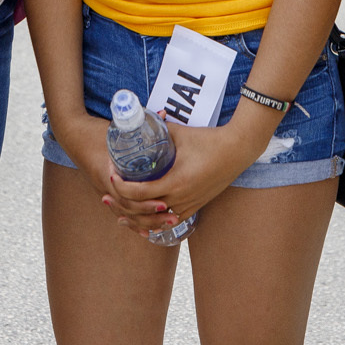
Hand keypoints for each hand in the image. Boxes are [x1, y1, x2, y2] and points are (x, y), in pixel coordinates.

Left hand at [107, 116, 265, 233]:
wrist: (238, 150)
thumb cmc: (209, 139)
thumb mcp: (180, 133)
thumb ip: (158, 129)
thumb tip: (139, 121)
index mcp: (176, 181)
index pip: (140, 192)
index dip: (121, 187)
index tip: (111, 175)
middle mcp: (182, 197)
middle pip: (144, 210)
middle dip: (122, 204)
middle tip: (106, 195)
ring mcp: (190, 204)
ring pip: (157, 221)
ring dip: (137, 219)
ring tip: (120, 216)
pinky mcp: (196, 206)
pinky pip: (170, 221)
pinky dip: (155, 223)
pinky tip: (144, 222)